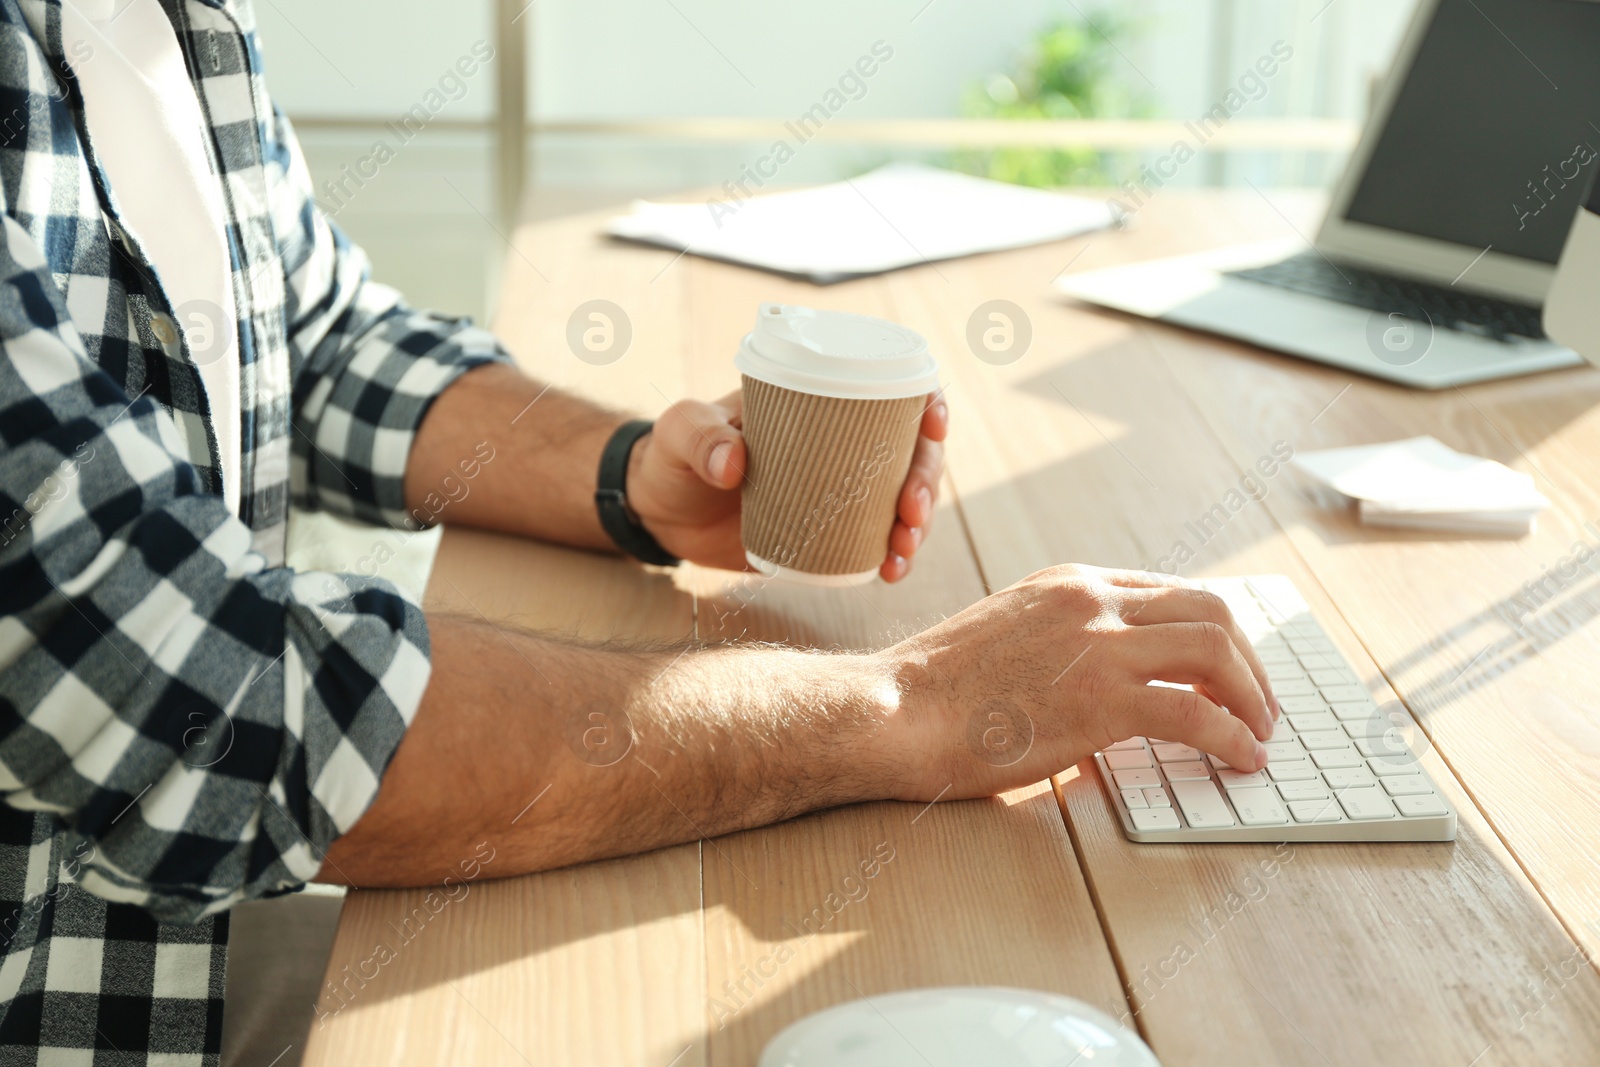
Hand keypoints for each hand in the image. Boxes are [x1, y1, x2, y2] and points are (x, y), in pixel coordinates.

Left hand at [625, 388, 948, 581]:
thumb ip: (700, 437)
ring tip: (902, 551)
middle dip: (926, 481)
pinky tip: (891, 573)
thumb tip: (736, 463)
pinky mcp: (829, 534)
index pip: (890, 391)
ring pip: (902, 500)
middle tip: (910, 512)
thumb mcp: (679, 432)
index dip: (926, 403)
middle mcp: (841, 445)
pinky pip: (875, 542)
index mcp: (818, 404)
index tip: (932, 425)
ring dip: (918, 525)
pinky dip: (892, 557)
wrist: (657, 512)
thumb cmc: (670, 454)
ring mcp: (839, 491)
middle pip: (910, 452)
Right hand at [867, 564, 1279, 800]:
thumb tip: (1100, 687)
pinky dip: (1232, 736)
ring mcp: (1100, 645)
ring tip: (1259, 732)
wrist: (897, 710)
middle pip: (1209, 610)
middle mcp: (1092, 600)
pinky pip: (1197, 713)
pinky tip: (1240, 759)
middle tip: (1259, 704)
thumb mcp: (1006, 636)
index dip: (1213, 633)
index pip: (1170, 591)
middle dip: (1248, 660)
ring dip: (1251, 693)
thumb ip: (1060, 645)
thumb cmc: (936, 691)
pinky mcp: (1102, 700)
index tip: (1228, 669)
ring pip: (1216, 648)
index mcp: (1069, 583)